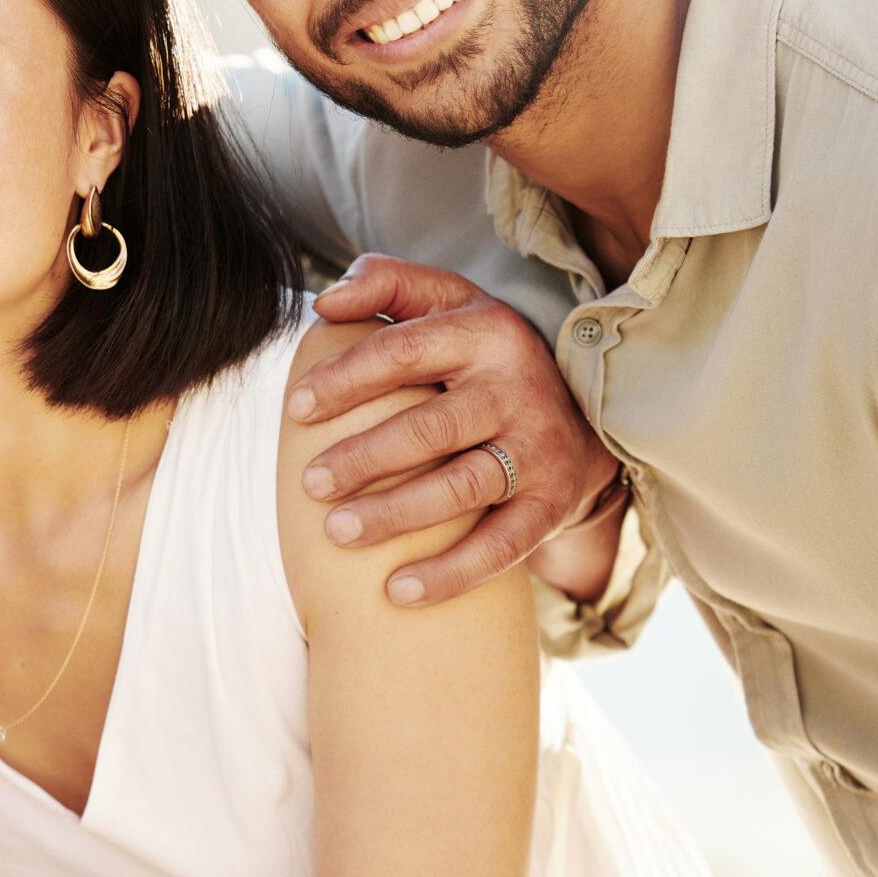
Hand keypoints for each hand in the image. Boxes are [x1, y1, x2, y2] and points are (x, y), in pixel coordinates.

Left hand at [294, 255, 618, 604]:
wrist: (581, 414)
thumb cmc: (479, 357)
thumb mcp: (446, 303)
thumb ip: (386, 285)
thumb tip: (325, 302)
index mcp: (485, 332)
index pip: (405, 352)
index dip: (346, 379)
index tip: (296, 409)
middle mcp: (518, 388)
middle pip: (430, 426)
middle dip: (364, 457)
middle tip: (309, 484)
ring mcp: (538, 449)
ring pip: (462, 486)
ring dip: (395, 514)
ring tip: (336, 532)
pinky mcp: (551, 504)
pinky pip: (501, 546)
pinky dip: (450, 573)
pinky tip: (396, 591)